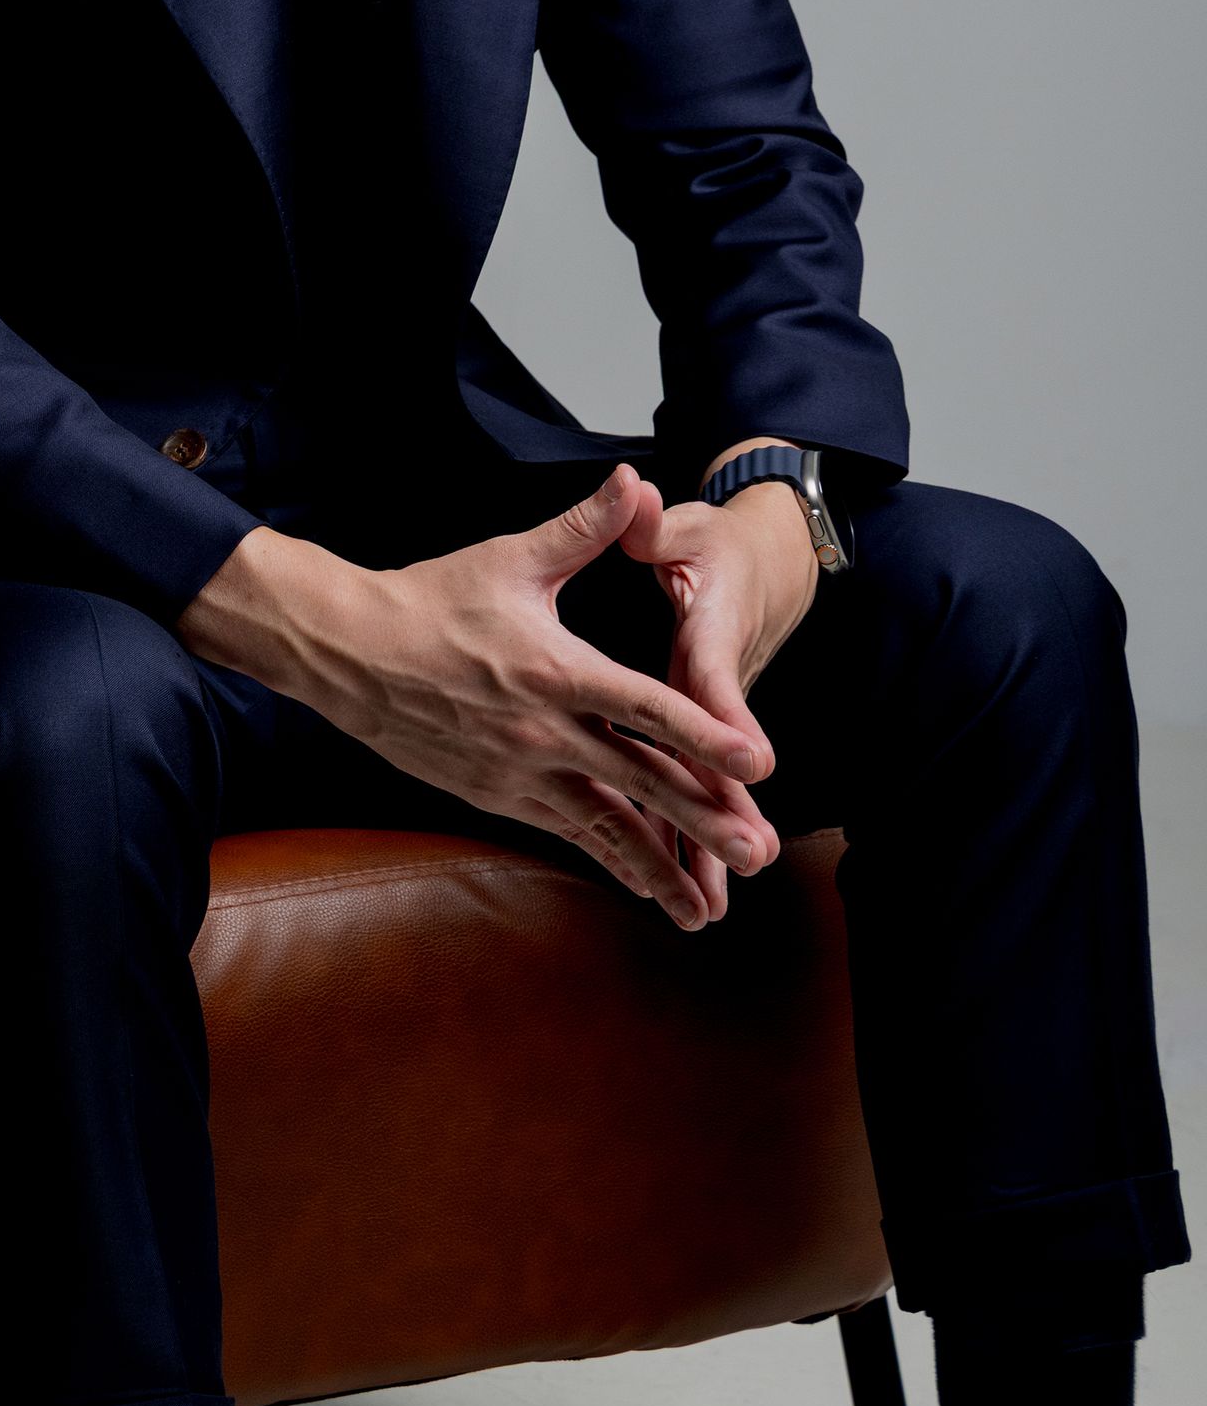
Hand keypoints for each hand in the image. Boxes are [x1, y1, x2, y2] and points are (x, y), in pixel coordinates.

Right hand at [175, 465, 778, 931]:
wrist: (348, 653)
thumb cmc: (430, 602)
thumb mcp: (512, 559)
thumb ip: (584, 527)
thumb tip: (632, 480)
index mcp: (555, 671)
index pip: (646, 707)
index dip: (707, 736)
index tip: (759, 763)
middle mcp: (543, 733)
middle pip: (640, 783)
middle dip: (704, 822)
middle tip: (757, 854)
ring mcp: (519, 773)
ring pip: (605, 826)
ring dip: (661, 867)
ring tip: (707, 911)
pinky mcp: (498, 795)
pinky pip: (568, 832)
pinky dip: (610, 860)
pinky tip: (644, 886)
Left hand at [618, 471, 821, 919]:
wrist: (767, 560)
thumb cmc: (717, 544)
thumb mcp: (686, 528)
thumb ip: (655, 525)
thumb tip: (639, 496)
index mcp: (708, 632)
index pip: (715, 676)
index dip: (727, 715)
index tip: (748, 758)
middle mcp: (714, 684)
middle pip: (720, 754)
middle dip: (732, 806)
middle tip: (747, 857)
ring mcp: (710, 718)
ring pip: (707, 789)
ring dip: (710, 844)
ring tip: (710, 909)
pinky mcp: (699, 736)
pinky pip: (690, 794)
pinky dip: (686, 843)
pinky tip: (682, 895)